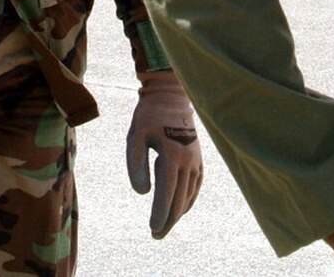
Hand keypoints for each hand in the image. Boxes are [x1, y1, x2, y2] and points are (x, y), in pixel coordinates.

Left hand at [126, 69, 203, 238]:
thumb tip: (143, 194)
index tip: (153, 229)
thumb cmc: (148, 116)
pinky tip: (179, 209)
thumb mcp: (135, 137)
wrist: (170, 97)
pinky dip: (188, 200)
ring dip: (177, 213)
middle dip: (168, 220)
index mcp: (172, 155)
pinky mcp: (198, 159)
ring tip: (164, 226)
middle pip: (179, 199)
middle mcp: (188, 161)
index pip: (167, 192)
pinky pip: (195, 186)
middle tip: (156, 236)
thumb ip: (136, 165)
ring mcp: (196, 160)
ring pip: (189, 195)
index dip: (160, 213)